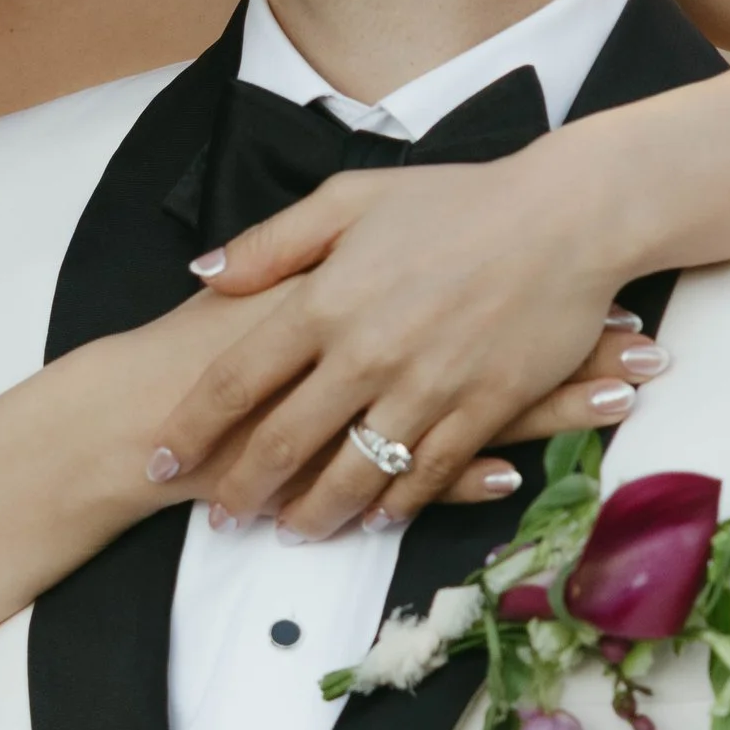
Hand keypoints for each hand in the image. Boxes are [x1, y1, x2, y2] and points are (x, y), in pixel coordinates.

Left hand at [147, 146, 663, 538]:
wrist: (566, 216)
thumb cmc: (458, 199)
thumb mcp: (353, 198)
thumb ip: (274, 242)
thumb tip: (207, 274)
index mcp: (326, 300)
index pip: (235, 380)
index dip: (191, 428)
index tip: (162, 458)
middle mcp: (366, 354)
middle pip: (282, 444)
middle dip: (241, 490)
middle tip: (221, 517)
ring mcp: (424, 389)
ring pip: (350, 475)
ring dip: (314, 513)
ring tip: (291, 531)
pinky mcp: (478, 413)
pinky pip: (423, 479)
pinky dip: (392, 507)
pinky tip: (370, 522)